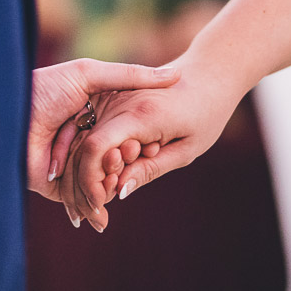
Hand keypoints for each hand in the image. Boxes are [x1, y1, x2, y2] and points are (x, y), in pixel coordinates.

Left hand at [28, 59, 178, 213]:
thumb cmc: (44, 89)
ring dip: (111, 184)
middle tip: (135, 160)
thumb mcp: (89, 74)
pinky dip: (93, 204)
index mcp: (94, 115)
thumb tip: (174, 76)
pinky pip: (81, 199)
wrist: (4, 114)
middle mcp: (84, 140)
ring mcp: (72, 164)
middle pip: (116, 160)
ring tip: (117, 181)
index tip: (155, 143)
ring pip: (102, 181)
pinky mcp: (57, 186)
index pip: (127, 134)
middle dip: (127, 165)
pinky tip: (105, 207)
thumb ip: (131, 76)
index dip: (142, 141)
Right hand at [67, 56, 246, 227]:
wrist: (208, 75)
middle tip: (100, 214)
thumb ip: (150, 169)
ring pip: (82, 139)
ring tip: (105, 199)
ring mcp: (112, 98)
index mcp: (141, 114)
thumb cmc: (205, 114)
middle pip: (84, 146)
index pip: (96, 148)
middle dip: (84, 183)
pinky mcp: (110, 98)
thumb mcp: (185, 149)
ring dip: (85, 172)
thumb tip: (118, 192)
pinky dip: (94, 157)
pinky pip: (92, 131)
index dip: (90, 179)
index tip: (101, 204)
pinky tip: (110, 175)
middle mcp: (119, 102)